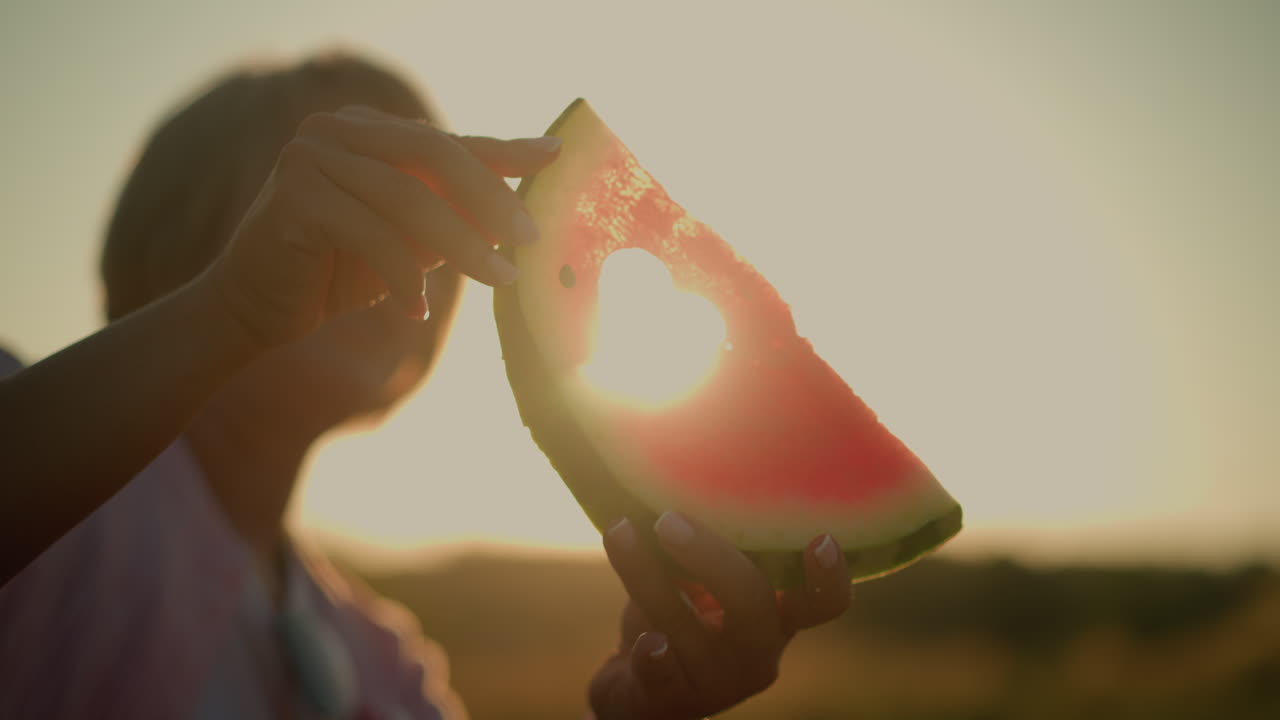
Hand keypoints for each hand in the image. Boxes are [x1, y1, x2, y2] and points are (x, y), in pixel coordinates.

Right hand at [204, 104, 560, 347]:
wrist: (256, 308)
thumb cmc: (340, 272)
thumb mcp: (411, 238)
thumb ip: (454, 213)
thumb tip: (524, 208)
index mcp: (368, 129)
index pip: (448, 140)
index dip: (505, 150)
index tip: (557, 157)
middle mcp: (337, 129)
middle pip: (434, 154)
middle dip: (490, 198)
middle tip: (530, 240)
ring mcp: (310, 155)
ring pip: (409, 199)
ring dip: (462, 245)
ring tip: (499, 280)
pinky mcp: (295, 196)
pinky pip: (373, 235)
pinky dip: (403, 277)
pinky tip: (415, 311)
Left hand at [589, 512, 851, 719]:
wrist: (638, 691)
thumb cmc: (681, 617)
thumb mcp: (705, 582)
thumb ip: (713, 544)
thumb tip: (689, 470)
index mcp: (777, 617)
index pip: (823, 603)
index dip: (831, 576)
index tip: (822, 538)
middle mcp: (756, 652)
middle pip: (752, 603)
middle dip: (712, 556)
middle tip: (668, 520)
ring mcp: (715, 681)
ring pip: (685, 626)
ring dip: (646, 575)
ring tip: (619, 531)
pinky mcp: (670, 700)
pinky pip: (662, 676)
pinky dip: (654, 655)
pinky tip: (644, 641)